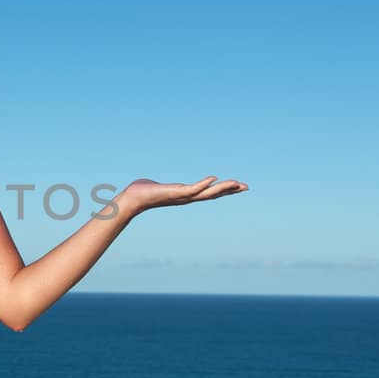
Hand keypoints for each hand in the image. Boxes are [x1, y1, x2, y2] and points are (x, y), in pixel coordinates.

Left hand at [122, 176, 247, 215]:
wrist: (132, 199)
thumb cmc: (143, 192)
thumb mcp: (159, 188)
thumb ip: (164, 187)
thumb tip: (158, 185)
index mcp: (185, 195)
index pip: (209, 192)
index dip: (224, 190)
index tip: (238, 186)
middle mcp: (186, 198)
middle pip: (213, 194)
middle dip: (230, 190)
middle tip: (246, 186)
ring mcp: (182, 196)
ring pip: (206, 193)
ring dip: (222, 188)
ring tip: (236, 183)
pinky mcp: (175, 193)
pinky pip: (192, 189)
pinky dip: (203, 184)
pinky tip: (213, 179)